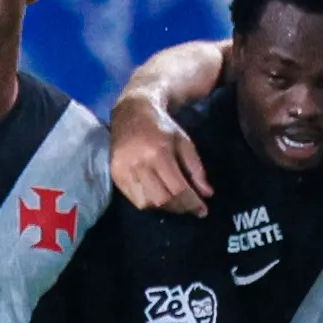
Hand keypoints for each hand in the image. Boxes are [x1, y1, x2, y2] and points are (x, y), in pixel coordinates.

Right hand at [110, 95, 211, 214]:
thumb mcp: (185, 142)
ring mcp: (124, 170)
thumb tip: (207, 194)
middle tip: (190, 207)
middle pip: (161, 199)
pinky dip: (149, 203)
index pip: (177, 188)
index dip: (192, 203)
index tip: (202, 210)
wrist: (132, 112)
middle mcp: (139, 163)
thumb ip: (196, 169)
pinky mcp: (115, 175)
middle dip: (179, 207)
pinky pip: (134, 200)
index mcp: (158, 152)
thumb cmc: (162, 127)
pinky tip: (159, 197)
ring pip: (146, 203)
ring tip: (176, 203)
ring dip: (164, 207)